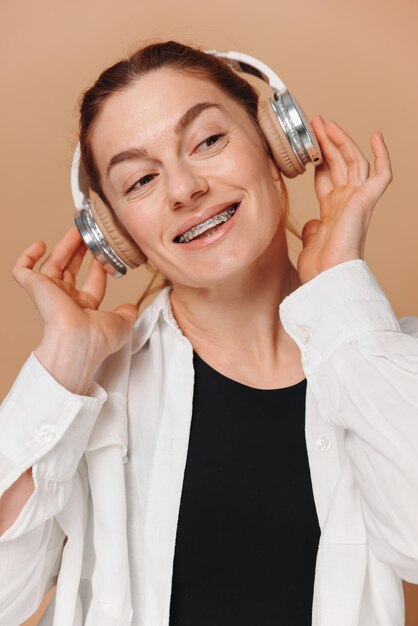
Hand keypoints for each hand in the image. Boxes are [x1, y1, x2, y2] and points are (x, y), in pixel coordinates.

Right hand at [12, 228, 137, 392]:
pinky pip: (22, 270)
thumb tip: (130, 308)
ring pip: (53, 264)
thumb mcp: (122, 324)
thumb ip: (127, 313)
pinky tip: (39, 245)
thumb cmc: (97, 338)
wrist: (79, 340)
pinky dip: (27, 257)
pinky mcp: (35, 287)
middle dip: (80, 252)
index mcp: (84, 309)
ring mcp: (49, 293)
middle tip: (88, 236)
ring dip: (64, 247)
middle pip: (71, 270)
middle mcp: (65, 301)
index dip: (99, 267)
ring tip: (76, 231)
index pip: (92, 283)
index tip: (105, 254)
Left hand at [297, 116, 392, 283]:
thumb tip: (312, 222)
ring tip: (326, 123)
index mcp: (332, 212)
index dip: (317, 161)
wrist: (328, 276)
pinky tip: (376, 137)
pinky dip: (382, 155)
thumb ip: (313, 228)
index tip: (306, 147)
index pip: (326, 179)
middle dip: (325, 144)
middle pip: (337, 165)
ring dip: (340, 141)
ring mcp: (357, 200)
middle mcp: (346, 203)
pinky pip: (381, 175)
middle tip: (314, 124)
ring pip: (353, 162)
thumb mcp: (310, 242)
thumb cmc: (318, 267)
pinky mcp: (366, 200)